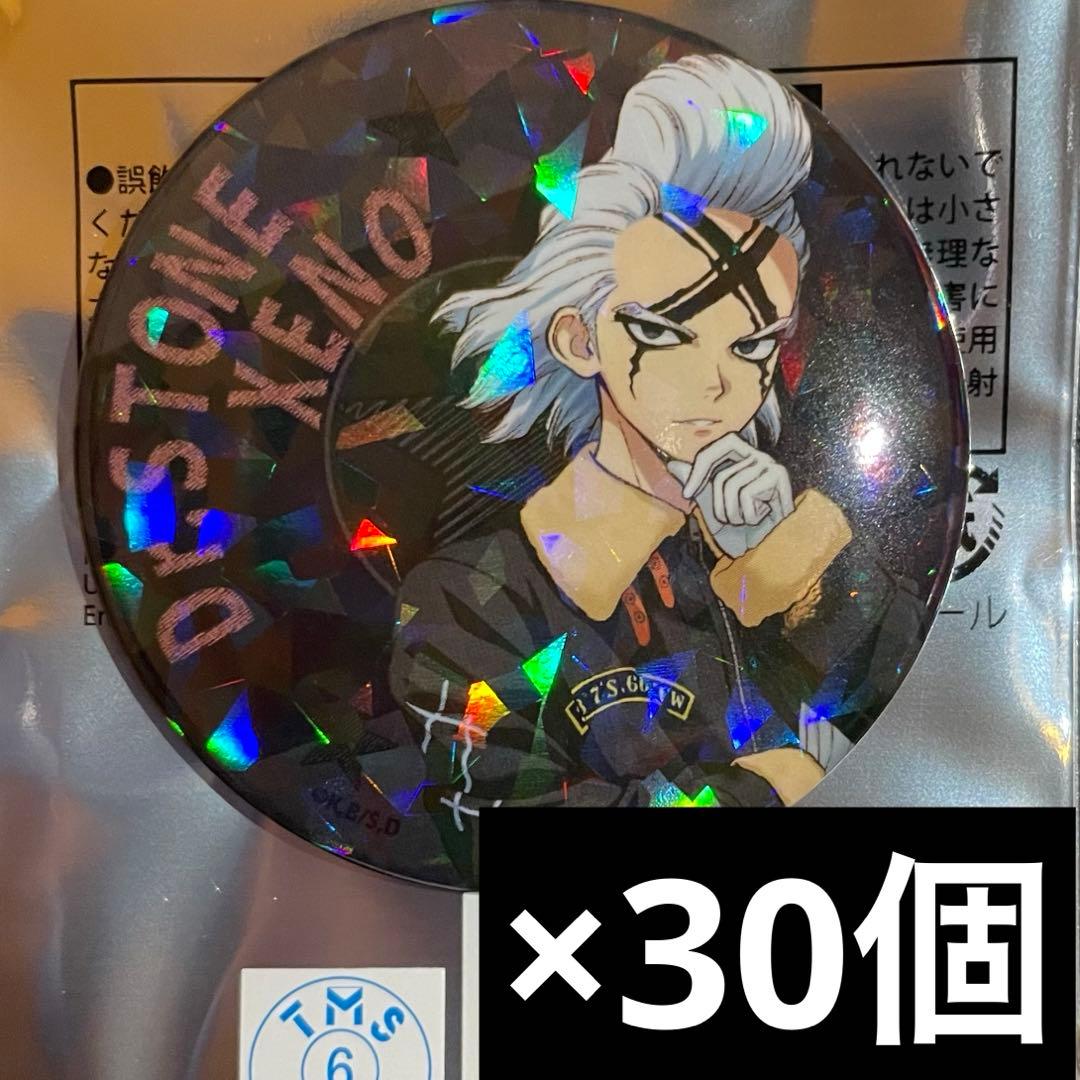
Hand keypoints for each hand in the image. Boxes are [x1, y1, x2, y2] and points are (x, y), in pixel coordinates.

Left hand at [666, 433, 794, 558]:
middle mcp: (758, 457)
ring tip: (746, 521)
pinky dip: (748, 515)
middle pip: (722, 475)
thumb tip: (673, 464)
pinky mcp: (780, 476)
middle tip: (730, 521)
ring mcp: (770, 465)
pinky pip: (747, 494)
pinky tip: (761, 519)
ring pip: (733, 485)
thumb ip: (698, 484)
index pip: (715, 448)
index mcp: (743, 459)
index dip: (699, 468)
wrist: (775, 552)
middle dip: (719, 506)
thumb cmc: (747, 530)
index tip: (687, 494)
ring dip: (734, 513)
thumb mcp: (715, 506)